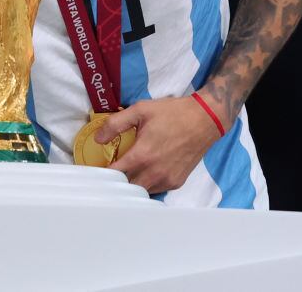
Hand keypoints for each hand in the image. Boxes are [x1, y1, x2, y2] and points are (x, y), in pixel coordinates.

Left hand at [96, 93, 224, 193]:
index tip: (97, 170)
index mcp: (141, 155)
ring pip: (141, 190)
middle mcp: (153, 172)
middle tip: (114, 169)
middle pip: (126, 186)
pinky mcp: (177, 182)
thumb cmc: (172, 113)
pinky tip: (147, 171)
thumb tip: (98, 139)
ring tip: (130, 170)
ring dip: (133, 183)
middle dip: (117, 180)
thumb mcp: (141, 110)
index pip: (114, 174)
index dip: (102, 173)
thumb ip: (116, 124)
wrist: (205, 120)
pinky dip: (148, 184)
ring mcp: (166, 180)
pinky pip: (156, 189)